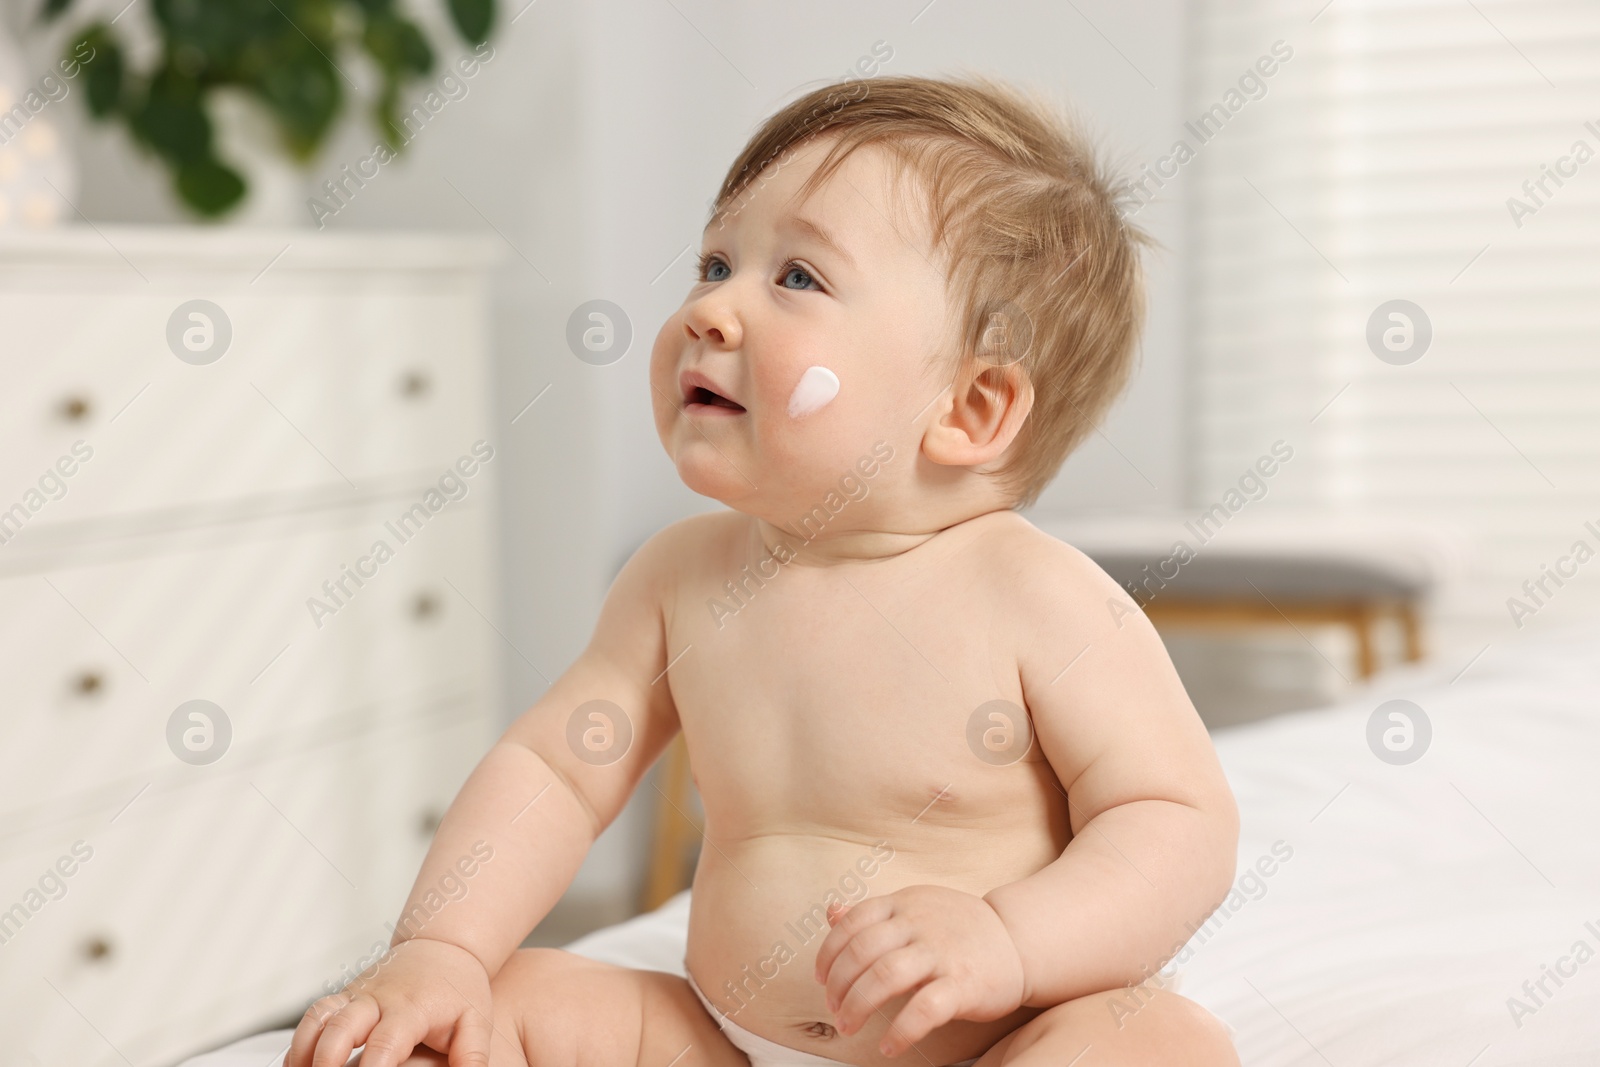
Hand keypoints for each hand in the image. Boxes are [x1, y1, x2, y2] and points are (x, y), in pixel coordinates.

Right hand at [284, 937, 493, 1066]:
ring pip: (318, 1017)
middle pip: (342, 1026)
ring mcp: (357, 996)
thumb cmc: (459, 989)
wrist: (443, 947)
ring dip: (303, 1050)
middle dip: (326, 1059)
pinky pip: (314, 1016)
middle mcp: (378, 999)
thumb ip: (472, 1056)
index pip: (386, 1041)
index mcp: (411, 1008)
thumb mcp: (475, 1022)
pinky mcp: (344, 998)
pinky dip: (300, 1042)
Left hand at [812, 885, 1027, 1057]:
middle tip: (835, 1010)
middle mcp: (920, 923)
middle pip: (862, 951)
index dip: (828, 953)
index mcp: (904, 903)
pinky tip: (888, 1045)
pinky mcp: (964, 984)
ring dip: (858, 1005)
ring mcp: (942, 952)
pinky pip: (925, 1009)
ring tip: (850, 1026)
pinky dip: (900, 1031)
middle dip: (839, 986)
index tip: (821, 979)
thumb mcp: (915, 908)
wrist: (1018, 940)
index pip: (852, 923)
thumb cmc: (958, 928)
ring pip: (885, 976)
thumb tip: (830, 911)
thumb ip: (873, 914)